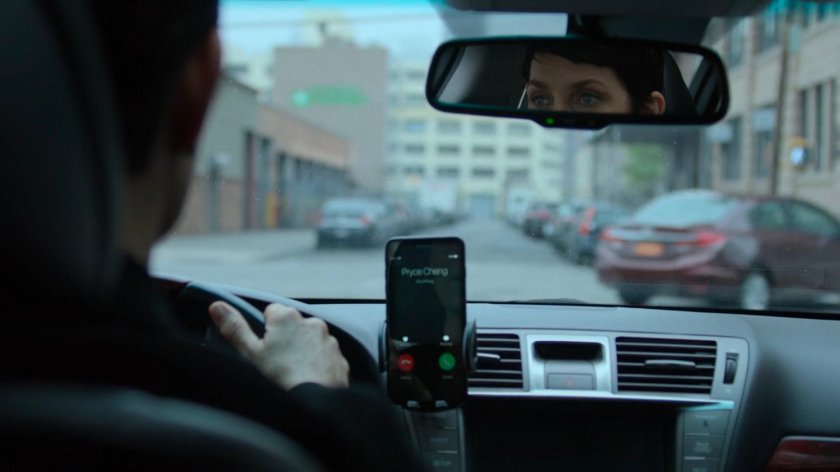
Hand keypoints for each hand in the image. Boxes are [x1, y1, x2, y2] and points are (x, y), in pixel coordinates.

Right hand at [209, 301, 349, 389]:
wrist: (314, 403)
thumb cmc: (280, 379)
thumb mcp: (249, 354)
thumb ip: (234, 327)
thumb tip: (217, 307)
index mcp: (286, 317)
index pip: (270, 312)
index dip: (264, 330)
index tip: (263, 347)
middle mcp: (311, 322)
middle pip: (291, 326)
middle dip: (284, 340)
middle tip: (275, 363)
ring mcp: (328, 339)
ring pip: (309, 340)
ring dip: (301, 351)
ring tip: (292, 373)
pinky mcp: (338, 356)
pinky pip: (324, 355)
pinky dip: (317, 363)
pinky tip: (307, 378)